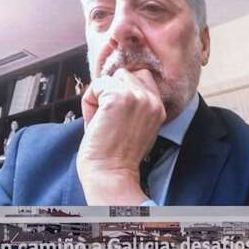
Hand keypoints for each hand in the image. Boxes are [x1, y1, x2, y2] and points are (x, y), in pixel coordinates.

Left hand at [77, 68, 165, 204]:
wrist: (110, 173)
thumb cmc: (117, 157)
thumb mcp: (138, 127)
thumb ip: (135, 106)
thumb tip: (115, 87)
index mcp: (158, 107)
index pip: (142, 77)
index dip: (123, 89)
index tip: (115, 112)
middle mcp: (151, 99)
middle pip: (124, 74)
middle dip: (111, 91)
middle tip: (108, 118)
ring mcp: (135, 96)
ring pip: (109, 78)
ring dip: (99, 96)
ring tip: (102, 121)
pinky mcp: (117, 96)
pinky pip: (96, 85)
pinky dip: (89, 102)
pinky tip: (96, 122)